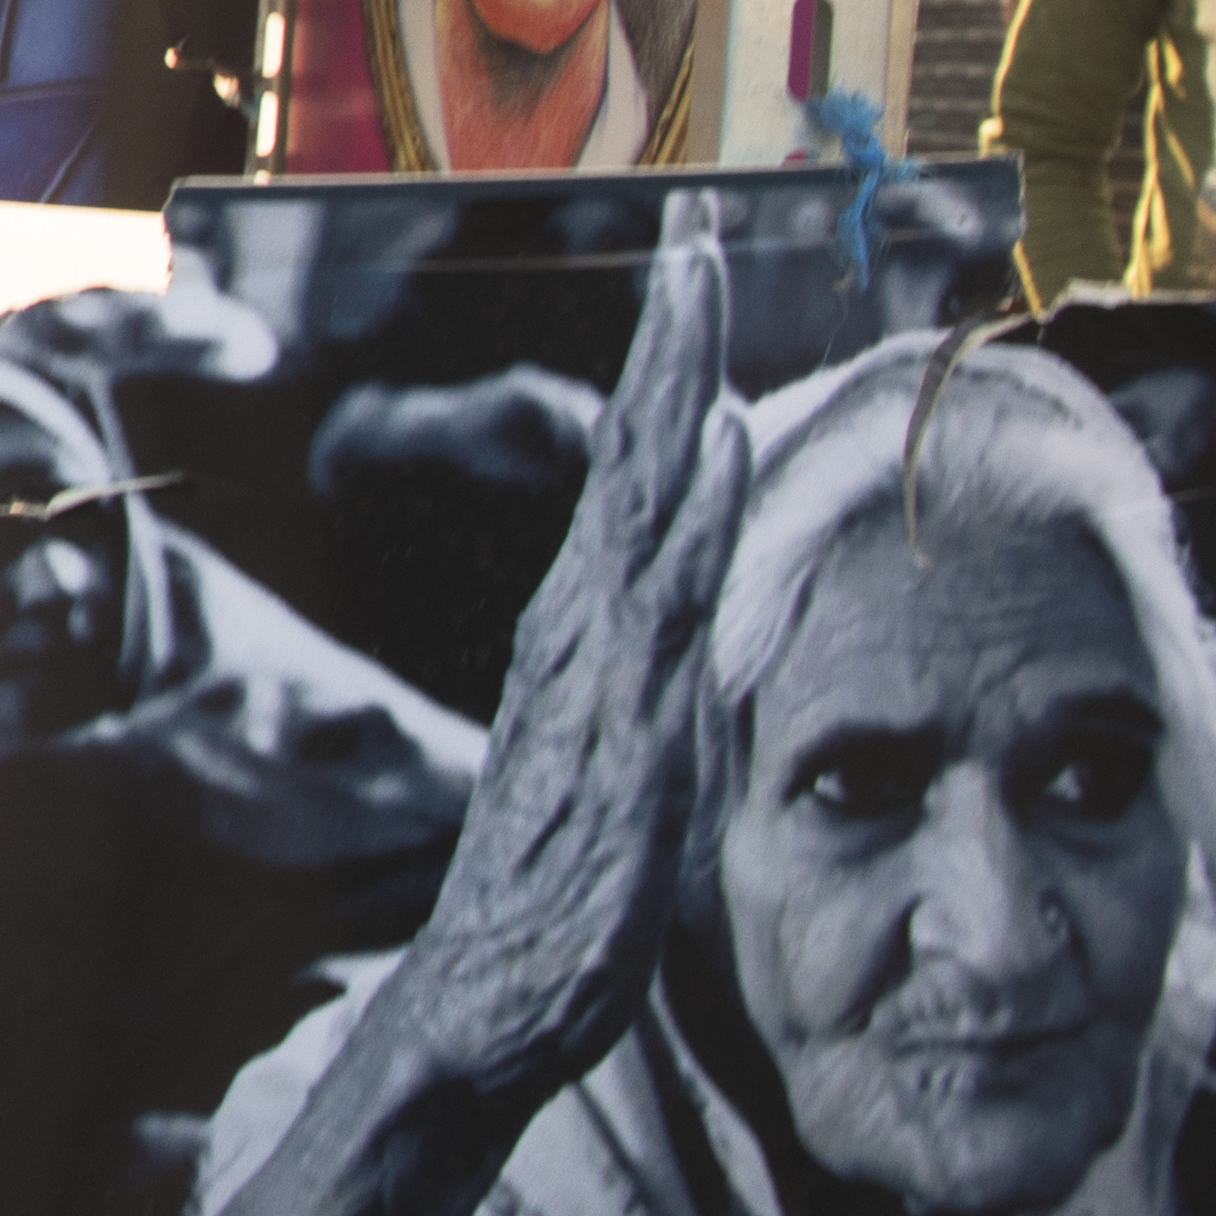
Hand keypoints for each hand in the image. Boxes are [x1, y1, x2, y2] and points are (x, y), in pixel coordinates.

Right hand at [368, 221, 741, 1115]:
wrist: (494, 995)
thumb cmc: (558, 889)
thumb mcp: (621, 756)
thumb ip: (650, 664)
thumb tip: (700, 569)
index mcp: (587, 623)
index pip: (640, 467)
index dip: (674, 364)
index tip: (703, 262)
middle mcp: (585, 622)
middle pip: (640, 451)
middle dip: (675, 332)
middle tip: (705, 221)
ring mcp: (597, 666)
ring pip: (648, 496)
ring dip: (679, 381)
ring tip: (705, 279)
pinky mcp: (622, 722)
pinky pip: (667, 592)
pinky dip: (694, 505)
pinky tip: (720, 441)